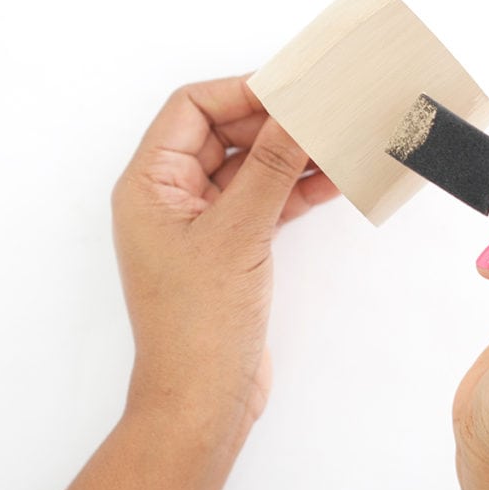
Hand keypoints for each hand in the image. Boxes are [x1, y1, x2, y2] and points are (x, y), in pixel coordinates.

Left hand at [111, 76, 336, 441]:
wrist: (203, 400)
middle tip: (324, 112)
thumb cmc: (198, 325)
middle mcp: (170, 198)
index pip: (191, 109)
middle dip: (274, 124)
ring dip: (291, 157)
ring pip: (250, 170)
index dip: (241, 92)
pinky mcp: (230, 250)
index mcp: (149, 184)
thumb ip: (270, 167)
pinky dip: (295, 191)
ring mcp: (202, 225)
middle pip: (224, 135)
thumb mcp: (238, 234)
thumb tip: (297, 113)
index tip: (292, 89)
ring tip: (339, 141)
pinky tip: (334, 180)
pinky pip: (264, 203)